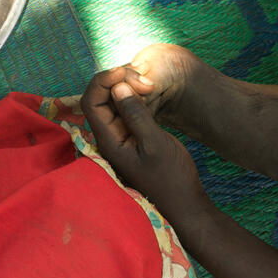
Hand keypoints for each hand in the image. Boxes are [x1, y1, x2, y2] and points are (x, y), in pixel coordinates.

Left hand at [81, 67, 210, 225]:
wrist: (186, 206)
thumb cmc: (172, 179)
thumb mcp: (156, 144)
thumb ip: (136, 115)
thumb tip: (117, 87)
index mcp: (108, 140)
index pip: (91, 101)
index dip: (103, 81)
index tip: (126, 72)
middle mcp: (108, 137)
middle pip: (100, 98)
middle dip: (117, 82)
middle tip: (145, 79)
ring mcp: (120, 137)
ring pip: (113, 102)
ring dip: (127, 88)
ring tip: (149, 83)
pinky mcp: (132, 137)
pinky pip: (125, 110)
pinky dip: (134, 98)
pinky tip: (149, 93)